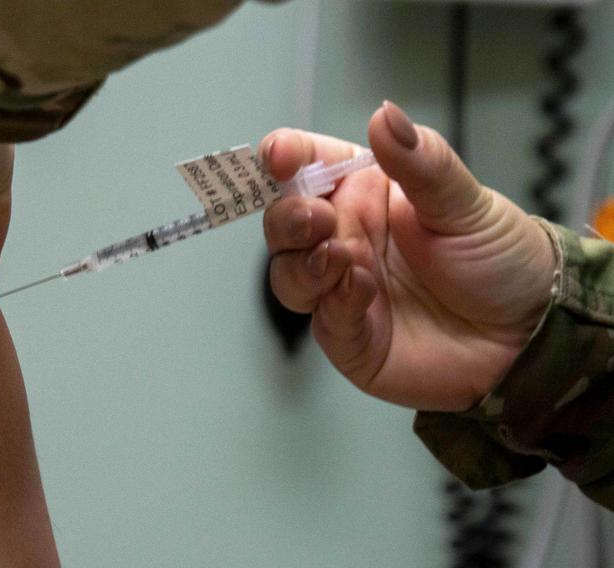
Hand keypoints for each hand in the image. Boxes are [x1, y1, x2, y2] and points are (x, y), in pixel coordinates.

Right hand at [261, 102, 556, 411]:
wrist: (531, 334)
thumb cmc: (501, 260)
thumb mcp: (466, 202)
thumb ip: (420, 162)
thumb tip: (384, 115)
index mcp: (365, 194)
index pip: (308, 165)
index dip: (284, 157)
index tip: (279, 156)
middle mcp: (346, 238)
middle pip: (284, 222)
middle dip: (287, 217)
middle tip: (315, 217)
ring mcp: (342, 288)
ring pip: (288, 274)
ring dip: (303, 264)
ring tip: (340, 256)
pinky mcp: (351, 335)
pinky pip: (324, 319)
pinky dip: (334, 303)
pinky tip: (361, 290)